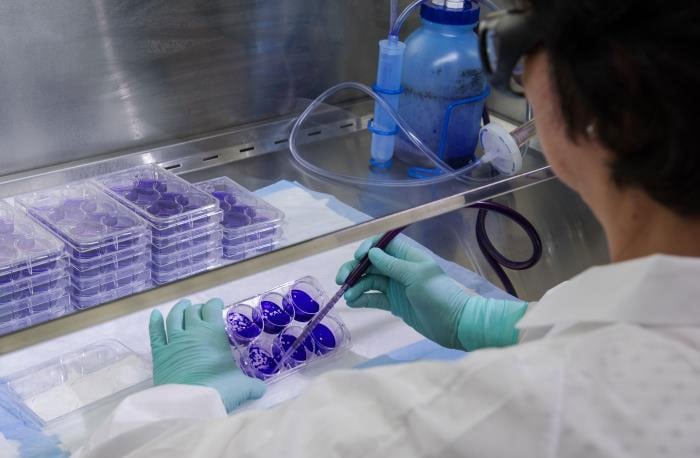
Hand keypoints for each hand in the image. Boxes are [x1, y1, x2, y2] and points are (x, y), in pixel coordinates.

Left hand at [149, 298, 265, 411]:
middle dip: (198, 307)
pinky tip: (155, 315)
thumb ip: (253, 385)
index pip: (212, 309)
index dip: (215, 304)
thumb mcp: (243, 387)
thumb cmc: (220, 389)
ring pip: (174, 317)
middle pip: (193, 311)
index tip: (218, 304)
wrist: (191, 404)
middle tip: (202, 309)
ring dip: (179, 309)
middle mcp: (192, 331)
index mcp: (213, 333)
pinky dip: (154, 322)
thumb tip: (261, 389)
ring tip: (183, 305)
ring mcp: (173, 341)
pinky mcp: (159, 354)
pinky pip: (155, 333)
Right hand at [336, 237, 527, 349]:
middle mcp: (399, 269)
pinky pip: (374, 297)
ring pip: (370, 281)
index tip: (358, 258)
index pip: (383, 244)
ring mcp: (396, 287)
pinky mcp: (394, 304)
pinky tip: (353, 302)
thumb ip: (391, 264)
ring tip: (348, 297)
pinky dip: (362, 299)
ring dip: (357, 286)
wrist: (455, 324)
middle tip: (342, 280)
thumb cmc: (438, 295)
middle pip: (371, 263)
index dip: (368, 248)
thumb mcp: (415, 276)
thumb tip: (371, 252)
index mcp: (408, 257)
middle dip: (355, 269)